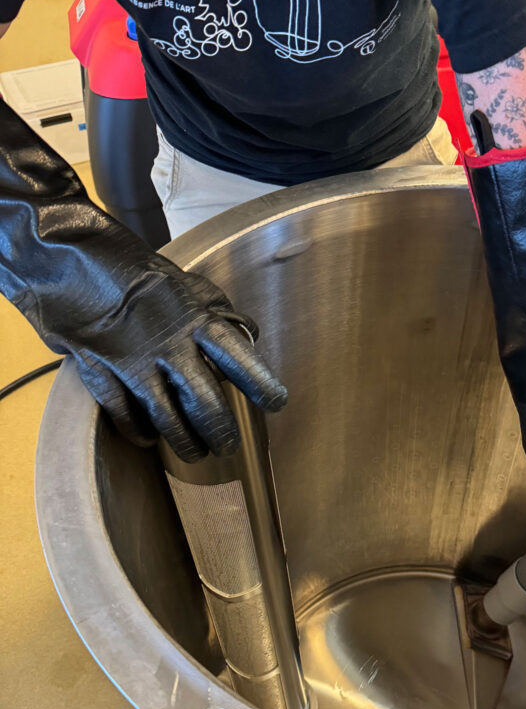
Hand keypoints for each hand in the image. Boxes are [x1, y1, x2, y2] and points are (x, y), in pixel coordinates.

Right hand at [66, 265, 286, 461]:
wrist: (66, 255)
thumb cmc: (130, 268)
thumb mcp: (183, 282)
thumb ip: (216, 310)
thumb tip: (249, 332)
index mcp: (193, 318)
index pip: (239, 358)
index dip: (261, 384)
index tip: (276, 402)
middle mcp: (167, 344)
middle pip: (205, 404)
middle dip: (221, 432)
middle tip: (228, 445)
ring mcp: (131, 362)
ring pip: (167, 419)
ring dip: (185, 442)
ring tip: (197, 453)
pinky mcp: (99, 372)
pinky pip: (125, 415)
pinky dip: (140, 432)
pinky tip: (150, 438)